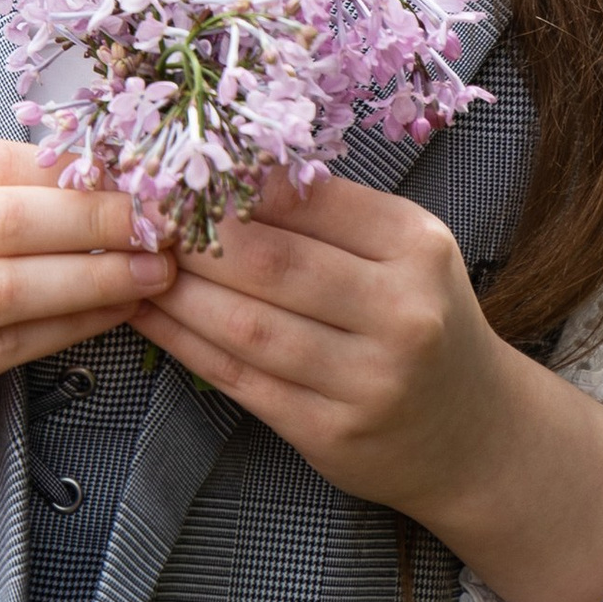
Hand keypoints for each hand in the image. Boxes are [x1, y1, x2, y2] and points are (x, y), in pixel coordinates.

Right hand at [0, 138, 174, 523]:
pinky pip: (4, 346)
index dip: (72, 166)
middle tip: (162, 220)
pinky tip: (114, 313)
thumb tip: (101, 171)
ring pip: (6, 287)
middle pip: (2, 219)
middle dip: (94, 217)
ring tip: (154, 270)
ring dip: (93, 276)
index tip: (141, 171)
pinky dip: (69, 326)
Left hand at [141, 176, 602, 601]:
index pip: (308, 200)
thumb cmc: (421, 320)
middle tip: (137, 214)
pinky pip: (240, 380)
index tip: (173, 168)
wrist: (471, 434)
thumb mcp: (402, 251)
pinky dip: (183, 344)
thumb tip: (225, 167)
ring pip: (247, 325)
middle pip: (271, 263)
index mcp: (416, 247)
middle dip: (192, 236)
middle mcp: (402, 313)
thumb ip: (328, 213)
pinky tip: (149, 316)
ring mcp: (368, 381)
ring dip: (175, 292)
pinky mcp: (332, 434)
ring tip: (131, 263)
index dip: (231, 185)